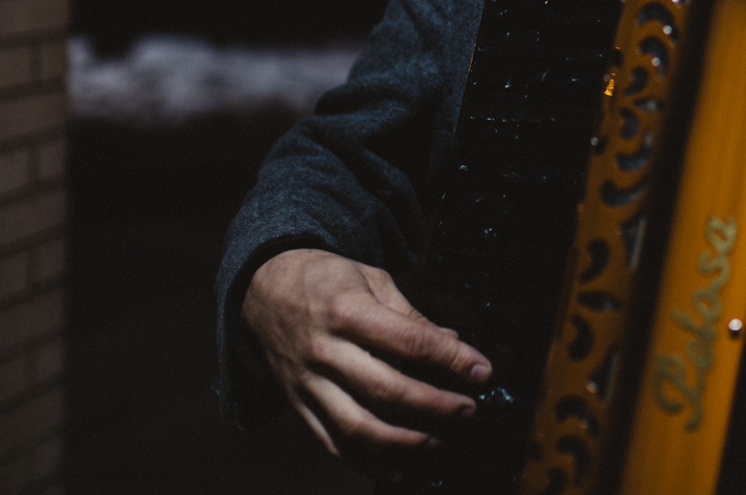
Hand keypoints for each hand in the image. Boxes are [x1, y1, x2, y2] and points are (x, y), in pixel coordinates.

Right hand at [243, 247, 492, 473]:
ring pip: (359, 426)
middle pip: (388, 389)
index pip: (409, 341)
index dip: (451, 359)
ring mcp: (308, 382)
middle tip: (468, 410)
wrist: (263, 290)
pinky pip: (332, 444)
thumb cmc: (328, 280)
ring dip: (405, 442)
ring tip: (439, 440)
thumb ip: (412, 316)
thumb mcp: (372, 280)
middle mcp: (325, 350)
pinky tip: (400, 467)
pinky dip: (367, 462)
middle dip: (435, 405)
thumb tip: (455, 345)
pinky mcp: (298, 405)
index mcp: (348, 310)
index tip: (482, 371)